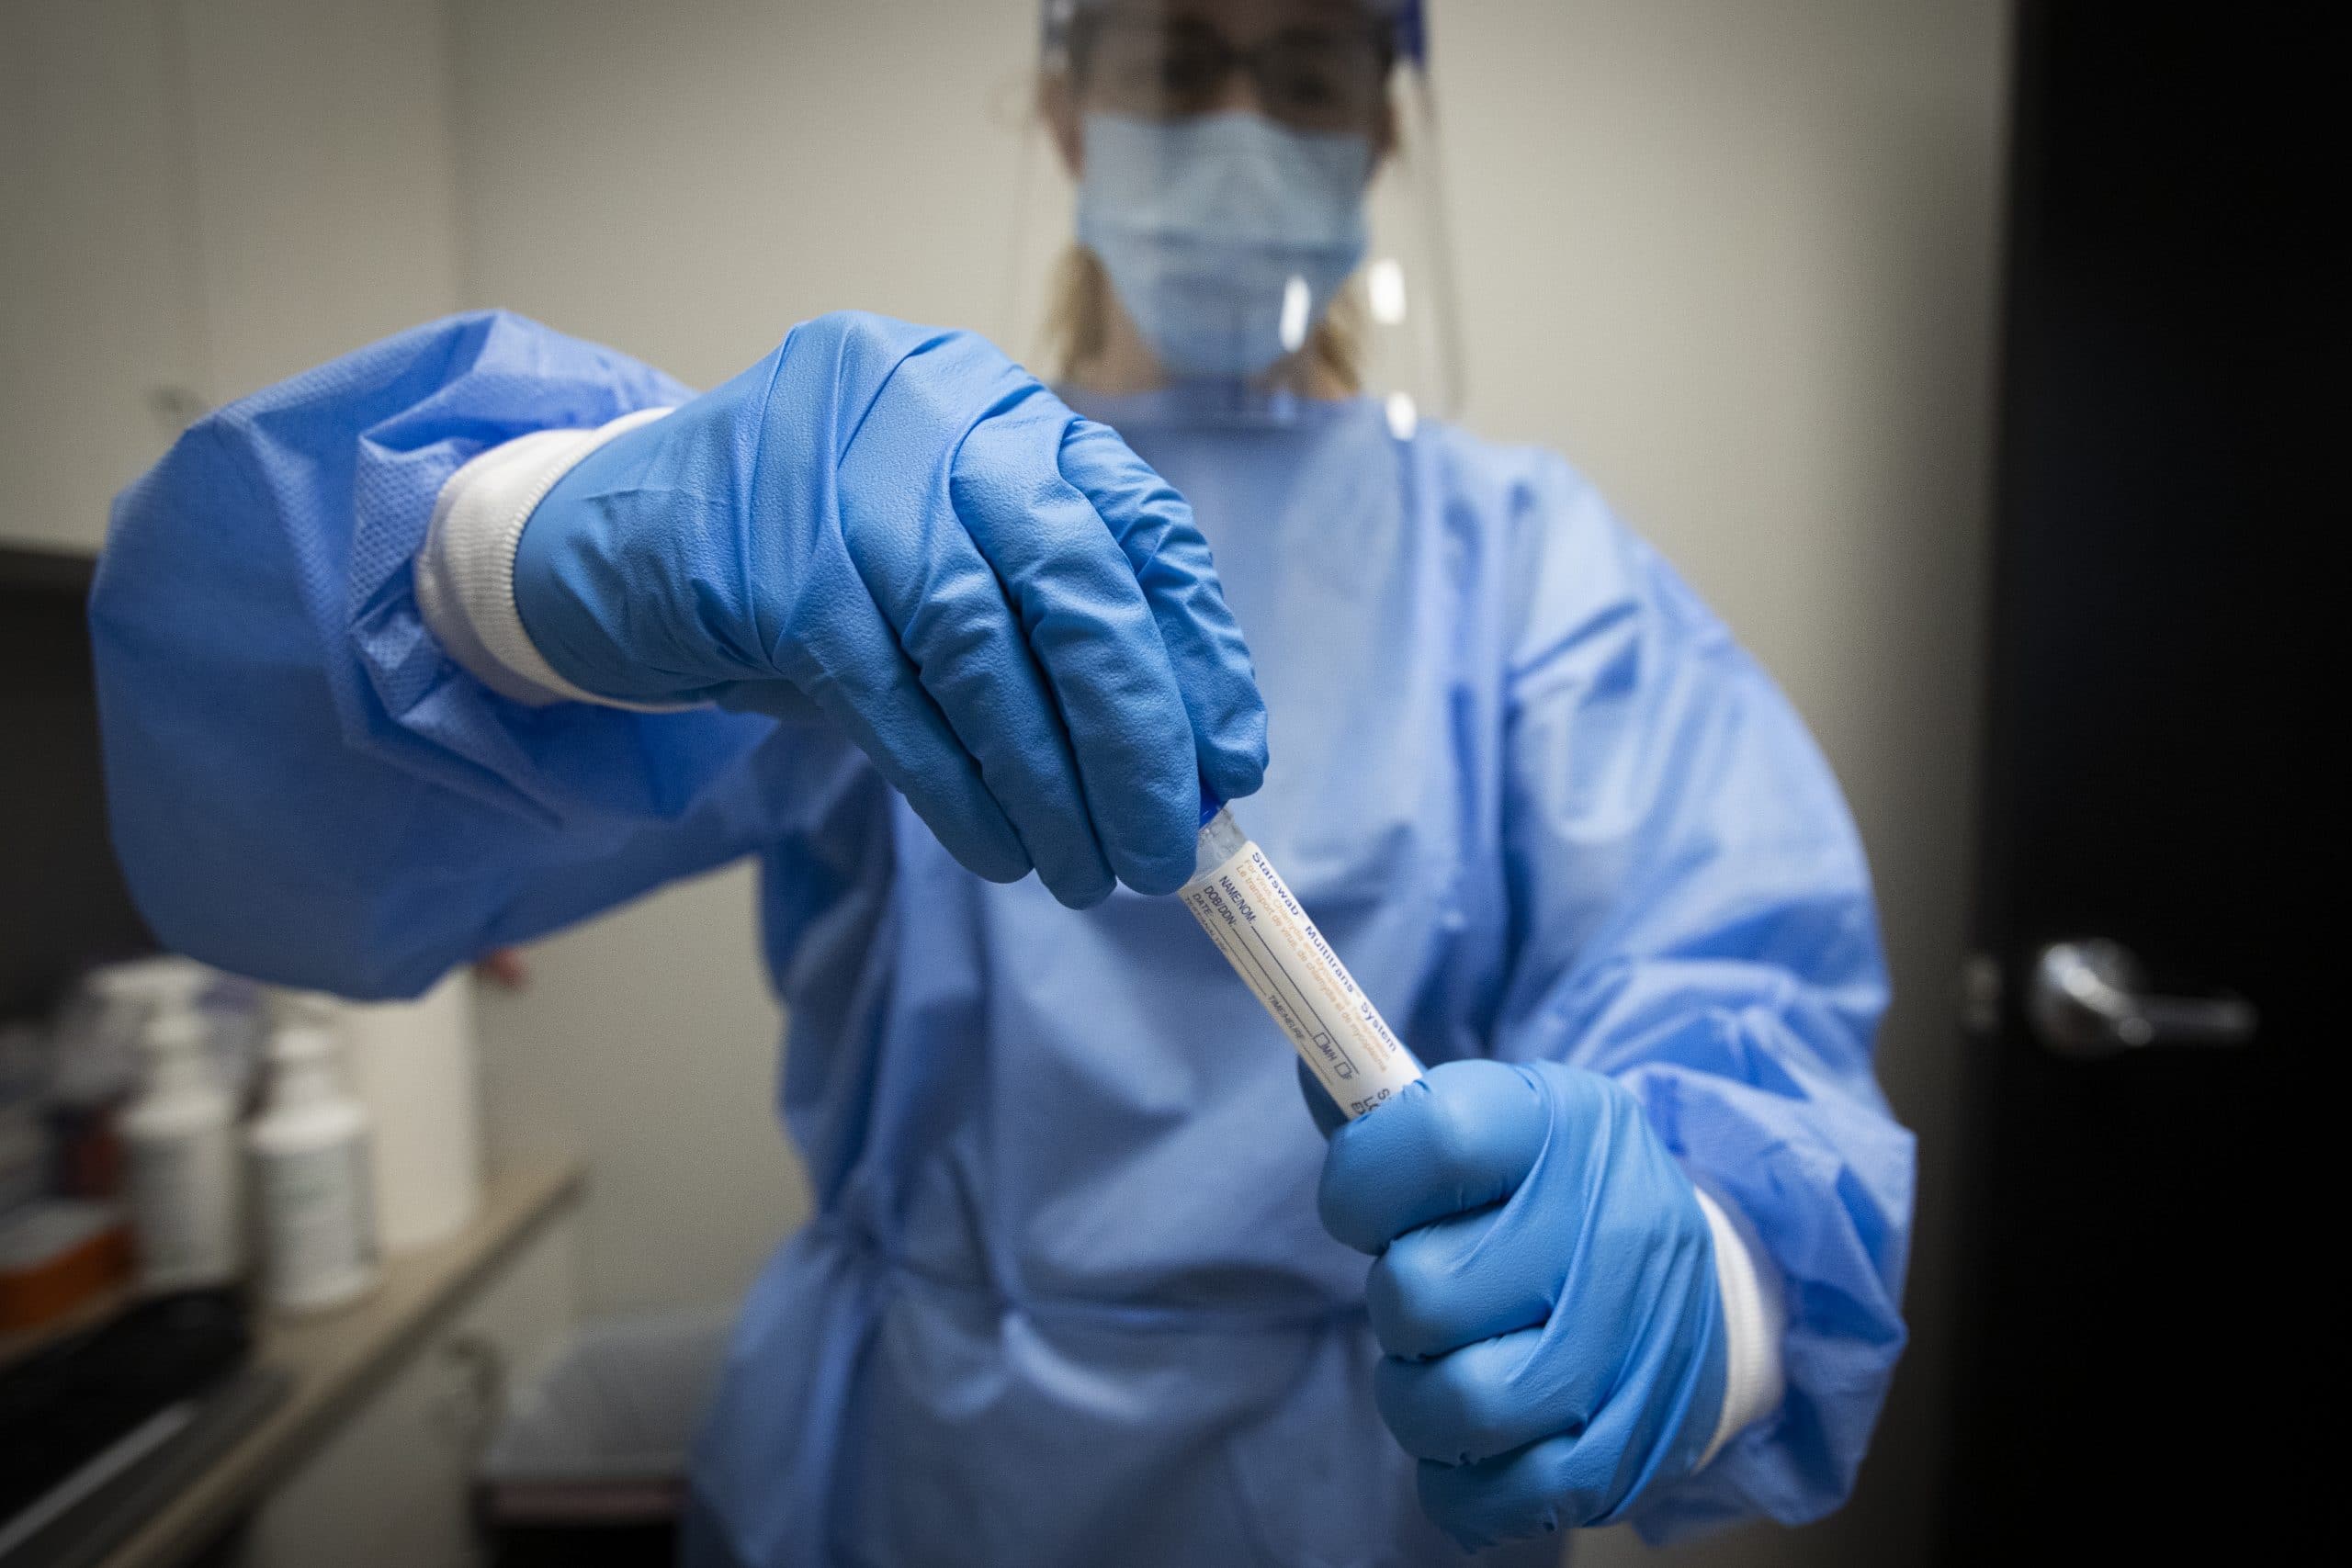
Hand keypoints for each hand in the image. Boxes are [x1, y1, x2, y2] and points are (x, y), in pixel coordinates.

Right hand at [513, 311, 1266, 905]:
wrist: (603, 540)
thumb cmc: (803, 562)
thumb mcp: (939, 556)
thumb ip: (1050, 625)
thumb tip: (1187, 758)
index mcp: (995, 407)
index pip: (1138, 525)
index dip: (1199, 651)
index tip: (1232, 761)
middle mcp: (935, 421)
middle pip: (1081, 586)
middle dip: (1140, 736)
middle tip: (1169, 847)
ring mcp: (849, 491)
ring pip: (990, 657)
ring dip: (1054, 789)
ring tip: (1090, 873)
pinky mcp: (778, 575)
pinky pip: (897, 708)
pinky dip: (960, 794)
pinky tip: (1000, 849)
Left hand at [1311, 1059, 1725, 1546]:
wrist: (1712, 1290)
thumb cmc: (1554, 1200)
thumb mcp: (1502, 1120)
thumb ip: (1395, 1107)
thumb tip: (1313, 1064)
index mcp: (1563, 1124)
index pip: (1432, 1137)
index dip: (1361, 1181)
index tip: (1364, 1207)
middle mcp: (1609, 1227)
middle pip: (1422, 1290)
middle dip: (1395, 1299)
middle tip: (1423, 1292)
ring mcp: (1625, 1349)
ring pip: (1456, 1403)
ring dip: (1416, 1395)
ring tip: (1440, 1365)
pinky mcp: (1627, 1452)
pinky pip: (1497, 1495)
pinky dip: (1458, 1480)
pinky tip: (1470, 1440)